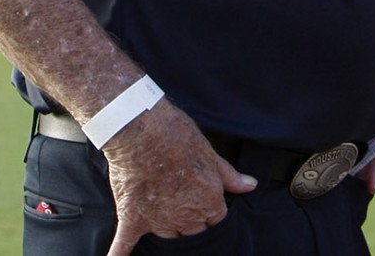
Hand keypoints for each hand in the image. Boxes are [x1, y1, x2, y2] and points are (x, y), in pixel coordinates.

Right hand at [102, 99, 255, 255]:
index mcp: (209, 201)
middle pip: (193, 230)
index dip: (211, 207)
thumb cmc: (179, 137)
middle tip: (182, 195)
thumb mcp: (211, 154)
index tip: (203, 196)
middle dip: (191, 217)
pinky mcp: (133, 219)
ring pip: (168, 235)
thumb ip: (229, 176)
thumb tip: (250, 185)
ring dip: (167, 225)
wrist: (142, 131)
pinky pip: (124, 246)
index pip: (216, 218)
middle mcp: (185, 217)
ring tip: (162, 204)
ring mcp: (158, 221)